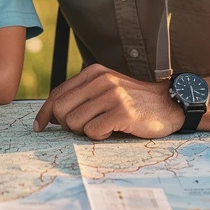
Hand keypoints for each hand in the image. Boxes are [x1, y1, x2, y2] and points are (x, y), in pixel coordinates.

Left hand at [34, 64, 185, 138]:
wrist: (170, 104)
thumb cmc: (134, 101)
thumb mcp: (107, 88)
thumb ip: (83, 95)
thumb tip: (52, 114)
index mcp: (93, 73)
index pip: (57, 93)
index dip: (45, 112)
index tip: (39, 126)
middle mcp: (101, 81)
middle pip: (60, 109)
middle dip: (64, 125)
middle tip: (80, 129)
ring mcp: (112, 95)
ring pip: (74, 122)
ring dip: (84, 132)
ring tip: (101, 128)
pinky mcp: (123, 112)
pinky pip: (93, 131)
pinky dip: (98, 136)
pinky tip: (112, 131)